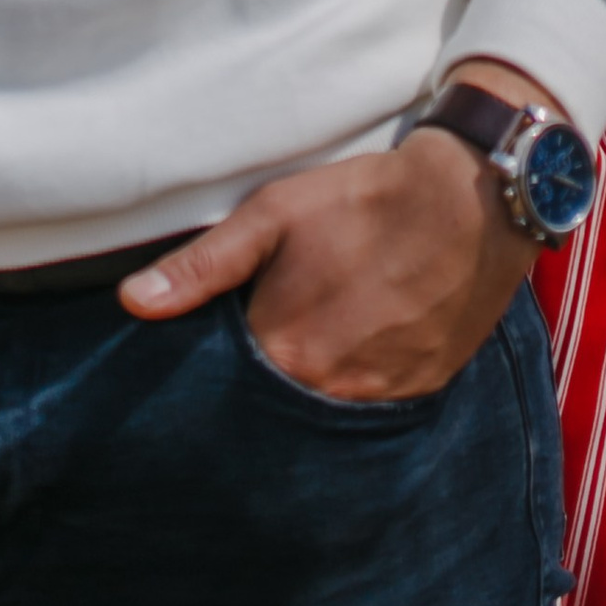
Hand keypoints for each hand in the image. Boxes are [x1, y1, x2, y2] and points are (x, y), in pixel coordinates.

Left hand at [119, 61, 560, 402]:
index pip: (226, 384)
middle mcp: (329, 390)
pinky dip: (355, 383)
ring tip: (313, 338)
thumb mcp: (274, 215)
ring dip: (309, 384)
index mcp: (284, 350)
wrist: (472, 200)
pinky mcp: (421, 391)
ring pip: (323, 406)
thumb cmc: (364, 200)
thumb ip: (202, 266)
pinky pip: (371, 405)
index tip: (204, 358)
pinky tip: (356, 345)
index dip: (215, 367)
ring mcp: (380, 397)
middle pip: (275, 402)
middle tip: (268, 334)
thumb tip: (133, 303)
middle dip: (259, 384)